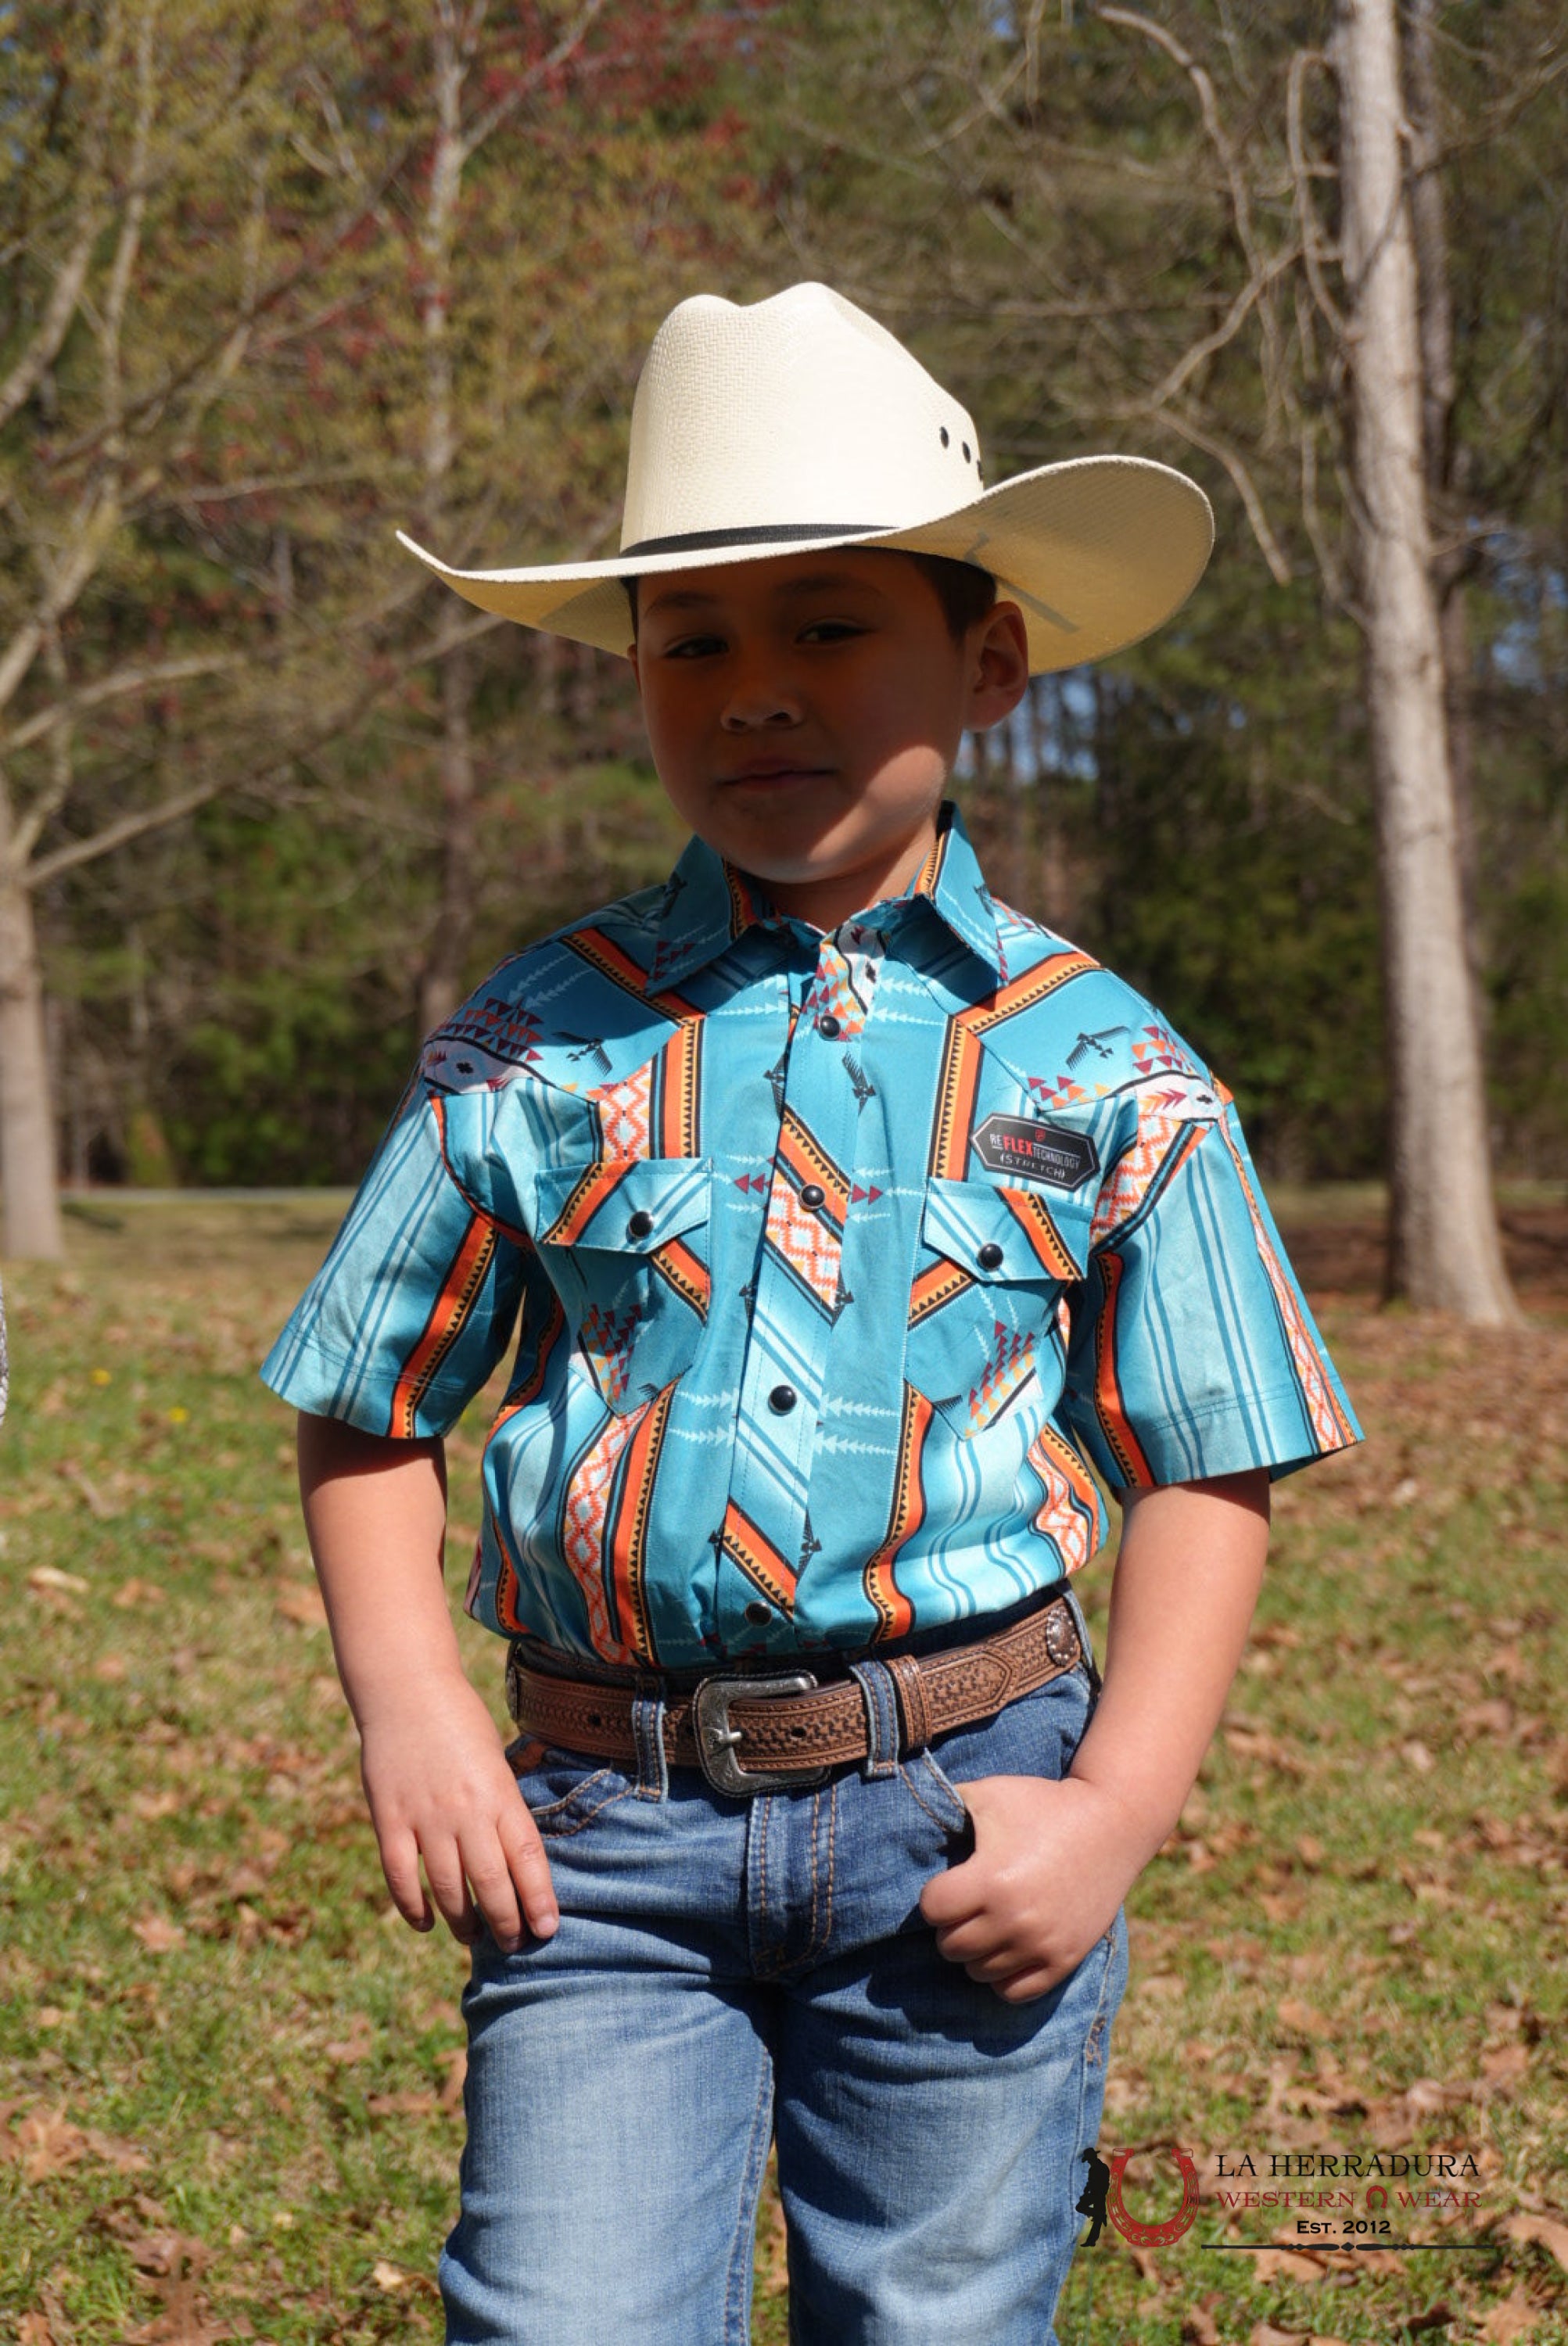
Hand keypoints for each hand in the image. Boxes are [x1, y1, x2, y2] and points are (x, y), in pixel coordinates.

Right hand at [357, 1669, 559, 1951]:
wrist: (407, 1689)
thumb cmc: (460, 1724)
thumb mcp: (496, 1762)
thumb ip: (503, 1808)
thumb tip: (516, 1863)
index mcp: (499, 1793)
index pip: (526, 1857)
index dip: (538, 1899)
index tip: (547, 1929)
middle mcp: (465, 1809)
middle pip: (490, 1882)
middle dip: (505, 1922)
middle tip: (512, 1945)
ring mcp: (424, 1816)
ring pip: (447, 1888)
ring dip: (463, 1922)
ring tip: (474, 1936)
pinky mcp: (388, 1819)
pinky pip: (401, 1877)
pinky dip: (414, 1908)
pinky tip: (427, 1923)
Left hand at [918, 1773, 1144, 2003]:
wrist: (1111, 1823)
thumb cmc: (1042, 1804)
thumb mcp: (990, 1793)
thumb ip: (946, 1807)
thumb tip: (902, 1815)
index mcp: (990, 1879)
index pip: (932, 1910)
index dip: (935, 1895)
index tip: (951, 1881)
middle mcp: (1014, 1919)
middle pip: (950, 1947)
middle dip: (952, 1924)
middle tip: (968, 1903)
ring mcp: (1041, 1945)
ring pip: (977, 1972)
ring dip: (976, 1950)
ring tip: (989, 1921)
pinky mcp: (1064, 1960)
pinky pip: (1013, 1992)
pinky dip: (1003, 1975)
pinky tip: (1007, 1947)